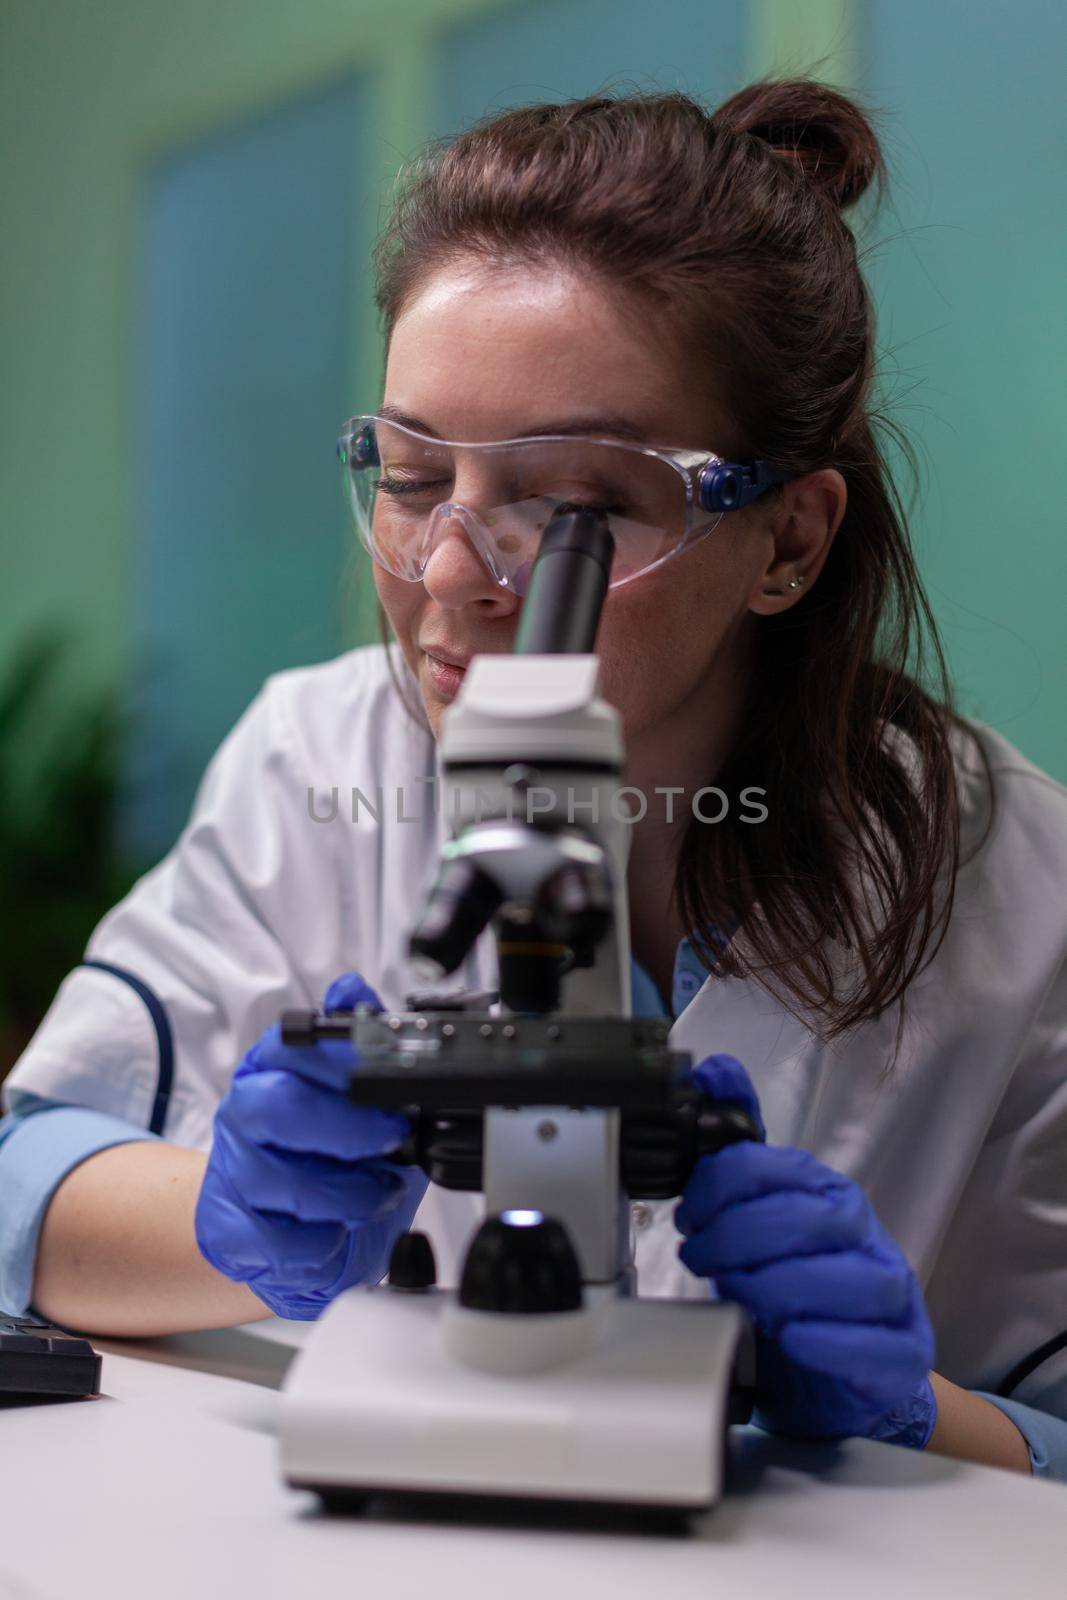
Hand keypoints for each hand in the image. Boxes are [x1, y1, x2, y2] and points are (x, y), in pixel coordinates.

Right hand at [195, 972, 426, 1318]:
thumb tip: (353, 988)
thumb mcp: (360, 1095)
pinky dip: (325, 1243)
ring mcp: (230, 1175)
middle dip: (346, 1126)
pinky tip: (339, 1232)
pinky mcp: (228, 1233)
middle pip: (276, 1107)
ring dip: (351, 1193)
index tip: (389, 1073)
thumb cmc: (333, 1156)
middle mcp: (242, 1115)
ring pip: (285, 1182)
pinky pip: (281, 1243)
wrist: (291, 1232)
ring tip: (379, 1193)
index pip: (291, 1044)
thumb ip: (359, 1040)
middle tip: (392, 1137)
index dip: (341, 1057)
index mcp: (270, 1069)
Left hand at [674, 1054, 936, 1446]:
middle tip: (699, 1256)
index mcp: (826, 1193)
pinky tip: (790, 1338)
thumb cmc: (793, 1286)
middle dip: (740, 1236)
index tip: (688, 1213)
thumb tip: (715, 1070)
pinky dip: (830, 1341)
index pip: (780, 1169)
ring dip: (782, 1286)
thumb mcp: (759, 1214)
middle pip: (812, 1219)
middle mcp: (863, 1234)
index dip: (722, 1187)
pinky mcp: (901, 1354)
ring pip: (852, 1279)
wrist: (838, 1374)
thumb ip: (737, 1149)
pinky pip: (876, 1345)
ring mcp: (890, 1294)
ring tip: (740, 1298)